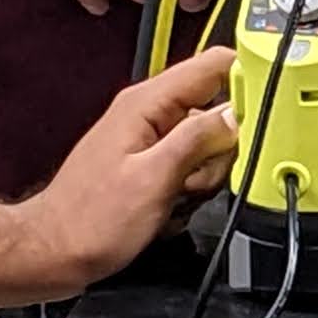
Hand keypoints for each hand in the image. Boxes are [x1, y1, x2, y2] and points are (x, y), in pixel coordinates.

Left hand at [29, 46, 235, 283]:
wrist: (54, 253)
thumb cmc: (91, 221)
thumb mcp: (153, 179)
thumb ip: (197, 140)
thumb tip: (236, 115)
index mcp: (147, 103)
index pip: (213, 65)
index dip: (246, 80)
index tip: (263, 114)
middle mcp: (149, 114)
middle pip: (216, 110)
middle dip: (221, 150)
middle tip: (196, 179)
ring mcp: (149, 140)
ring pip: (207, 145)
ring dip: (203, 177)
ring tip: (175, 199)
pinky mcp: (150, 165)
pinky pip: (190, 168)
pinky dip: (188, 191)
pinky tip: (168, 208)